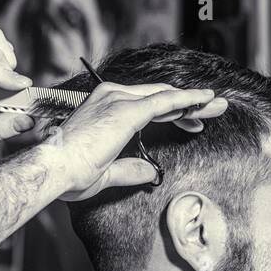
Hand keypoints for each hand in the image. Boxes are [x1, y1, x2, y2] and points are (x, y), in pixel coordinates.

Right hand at [40, 82, 223, 200]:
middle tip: (213, 110)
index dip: (172, 111)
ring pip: (165, 96)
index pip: (145, 104)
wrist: (53, 169)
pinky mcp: (126, 109)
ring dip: (194, 102)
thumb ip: (129, 170)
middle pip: (159, 96)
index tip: (191, 121)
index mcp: (103, 107)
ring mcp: (118, 100)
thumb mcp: (104, 172)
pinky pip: (165, 101)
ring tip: (217, 106)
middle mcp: (110, 96)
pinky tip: (205, 101)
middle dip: (188, 104)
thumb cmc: (67, 173)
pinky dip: (188, 100)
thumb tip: (149, 174)